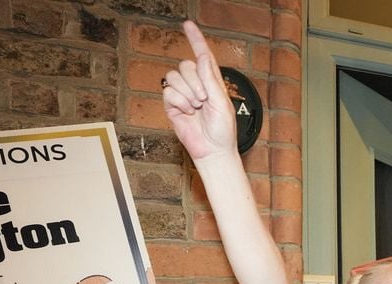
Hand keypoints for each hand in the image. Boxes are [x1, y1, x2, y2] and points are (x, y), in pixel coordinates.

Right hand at [162, 21, 236, 161]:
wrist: (212, 150)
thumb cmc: (223, 130)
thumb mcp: (222, 102)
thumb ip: (210, 79)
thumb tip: (202, 57)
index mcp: (212, 81)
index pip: (203, 56)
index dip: (196, 40)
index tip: (188, 25)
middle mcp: (197, 85)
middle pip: (186, 65)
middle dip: (194, 82)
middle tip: (203, 99)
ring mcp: (183, 94)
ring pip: (174, 77)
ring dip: (186, 93)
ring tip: (196, 107)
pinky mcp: (172, 105)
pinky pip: (168, 92)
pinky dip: (178, 101)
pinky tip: (187, 112)